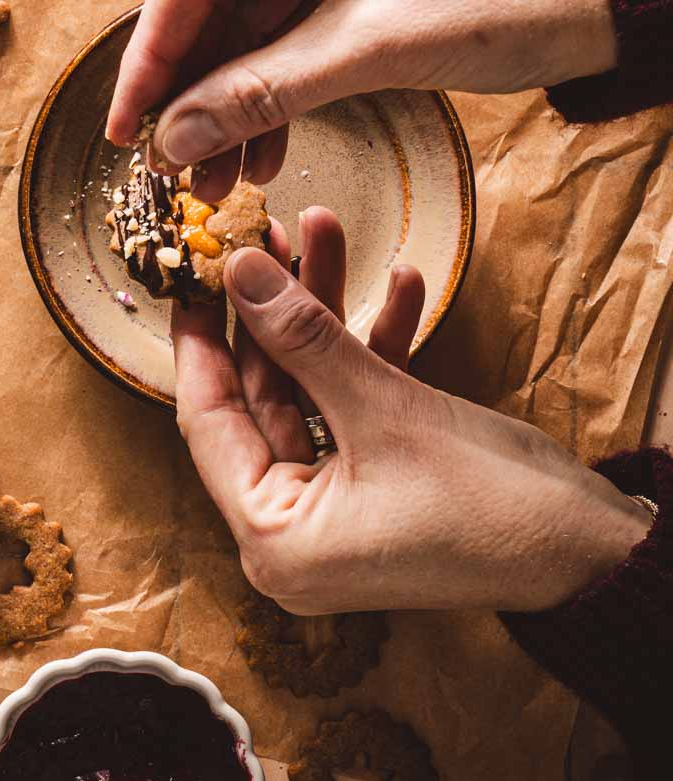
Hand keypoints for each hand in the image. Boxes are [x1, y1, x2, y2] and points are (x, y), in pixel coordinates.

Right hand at [108, 0, 615, 192]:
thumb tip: (170, 142)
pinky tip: (260, 156)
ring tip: (215, 183)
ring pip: (248, 27)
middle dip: (193, 93)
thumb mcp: (367, 53)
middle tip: (165, 169)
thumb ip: (260, 95)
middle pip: (214, 1)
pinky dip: (273, 95)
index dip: (151, 57)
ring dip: (231, 106)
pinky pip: (287, 34)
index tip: (122, 128)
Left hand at [177, 209, 647, 614]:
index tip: (192, 275)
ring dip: (328, 317)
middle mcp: (290, 533)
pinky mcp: (376, 488)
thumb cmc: (489, 505)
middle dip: (276, 309)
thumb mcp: (384, 407)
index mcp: (272, 538)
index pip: (209, 424)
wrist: (589, 550)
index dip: (201, 341)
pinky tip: (402, 286)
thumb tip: (243, 273)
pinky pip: (354, 411)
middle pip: (261, 399)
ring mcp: (334, 511)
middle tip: (270, 235)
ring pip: (310, 394)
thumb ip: (304, 339)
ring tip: (329, 230)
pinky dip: (374, 354)